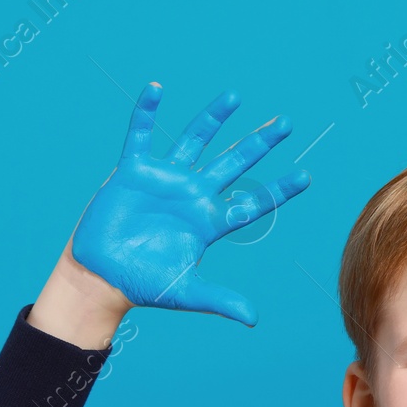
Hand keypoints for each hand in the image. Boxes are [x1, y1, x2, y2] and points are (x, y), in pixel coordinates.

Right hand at [69, 82, 310, 325]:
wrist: (101, 277)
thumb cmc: (143, 284)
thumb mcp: (186, 291)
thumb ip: (220, 300)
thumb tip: (254, 319)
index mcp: (209, 221)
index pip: (252, 202)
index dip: (278, 189)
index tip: (306, 175)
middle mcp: (192, 195)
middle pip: (234, 162)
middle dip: (259, 142)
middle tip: (286, 123)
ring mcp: (165, 180)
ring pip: (195, 141)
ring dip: (214, 118)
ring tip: (236, 96)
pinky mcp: (133, 172)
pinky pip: (142, 136)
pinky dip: (147, 112)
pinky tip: (157, 87)